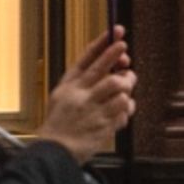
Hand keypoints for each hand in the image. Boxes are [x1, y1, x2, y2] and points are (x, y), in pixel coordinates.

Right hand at [36, 27, 136, 158]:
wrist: (56, 150)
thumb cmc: (61, 122)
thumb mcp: (63, 96)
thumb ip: (85, 81)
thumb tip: (115, 67)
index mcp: (70, 86)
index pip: (88, 58)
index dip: (104, 43)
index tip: (116, 33)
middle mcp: (81, 96)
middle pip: (103, 70)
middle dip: (116, 56)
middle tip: (125, 51)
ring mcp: (93, 111)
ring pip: (118, 89)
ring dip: (127, 87)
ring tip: (126, 89)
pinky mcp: (104, 125)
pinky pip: (124, 110)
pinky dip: (127, 108)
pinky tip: (123, 110)